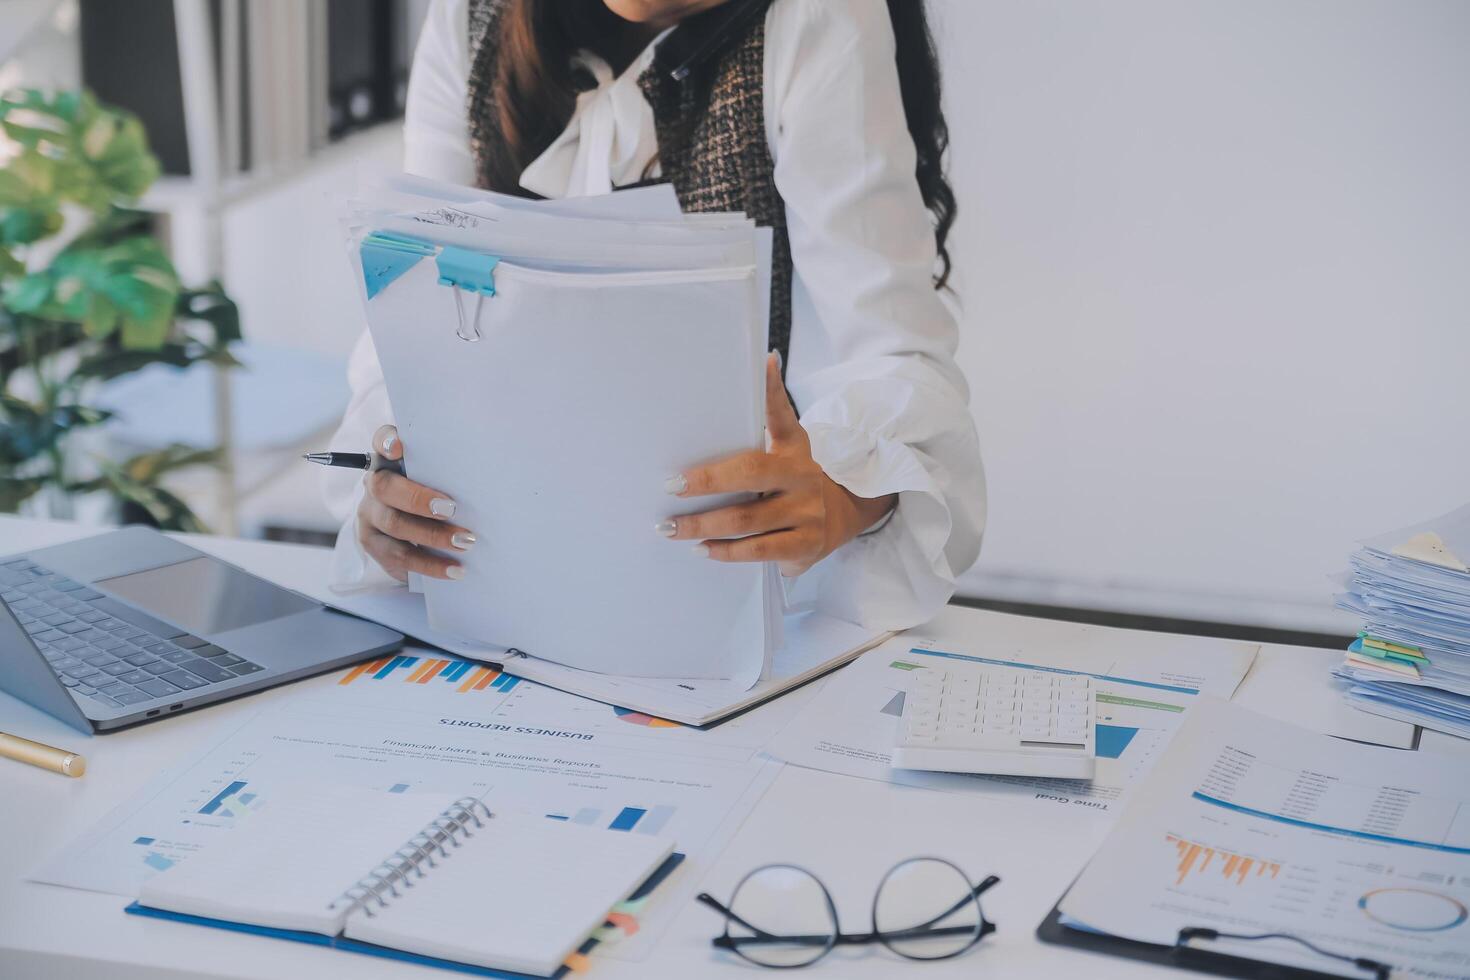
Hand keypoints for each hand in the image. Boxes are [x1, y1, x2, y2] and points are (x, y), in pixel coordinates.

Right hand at [356, 425, 476, 581]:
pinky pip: (399, 557)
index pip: (382, 440)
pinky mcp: (373, 543)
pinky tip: (455, 569)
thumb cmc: (435, 493)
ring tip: (465, 542)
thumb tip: (489, 474)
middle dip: (418, 499)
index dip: (387, 442)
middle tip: (452, 509)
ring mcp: (370, 514)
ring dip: (432, 535)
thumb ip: (450, 471)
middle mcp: (374, 483)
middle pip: (385, 487)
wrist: (413, 529)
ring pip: (394, 524)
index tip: (399, 446)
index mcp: (389, 459)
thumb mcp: (440, 478)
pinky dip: (430, 564)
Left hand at [659, 353, 895, 576]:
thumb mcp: (791, 440)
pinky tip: (703, 548)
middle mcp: (803, 479)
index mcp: (794, 450)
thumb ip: (773, 406)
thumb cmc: (800, 474)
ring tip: (673, 528)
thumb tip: (766, 358)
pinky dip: (726, 551)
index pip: (775, 419)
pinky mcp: (804, 547)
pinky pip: (758, 551)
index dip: (759, 401)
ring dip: (704, 525)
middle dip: (705, 484)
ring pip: (747, 521)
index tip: (716, 418)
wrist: (844, 514)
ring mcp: (806, 515)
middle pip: (748, 477)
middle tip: (669, 490)